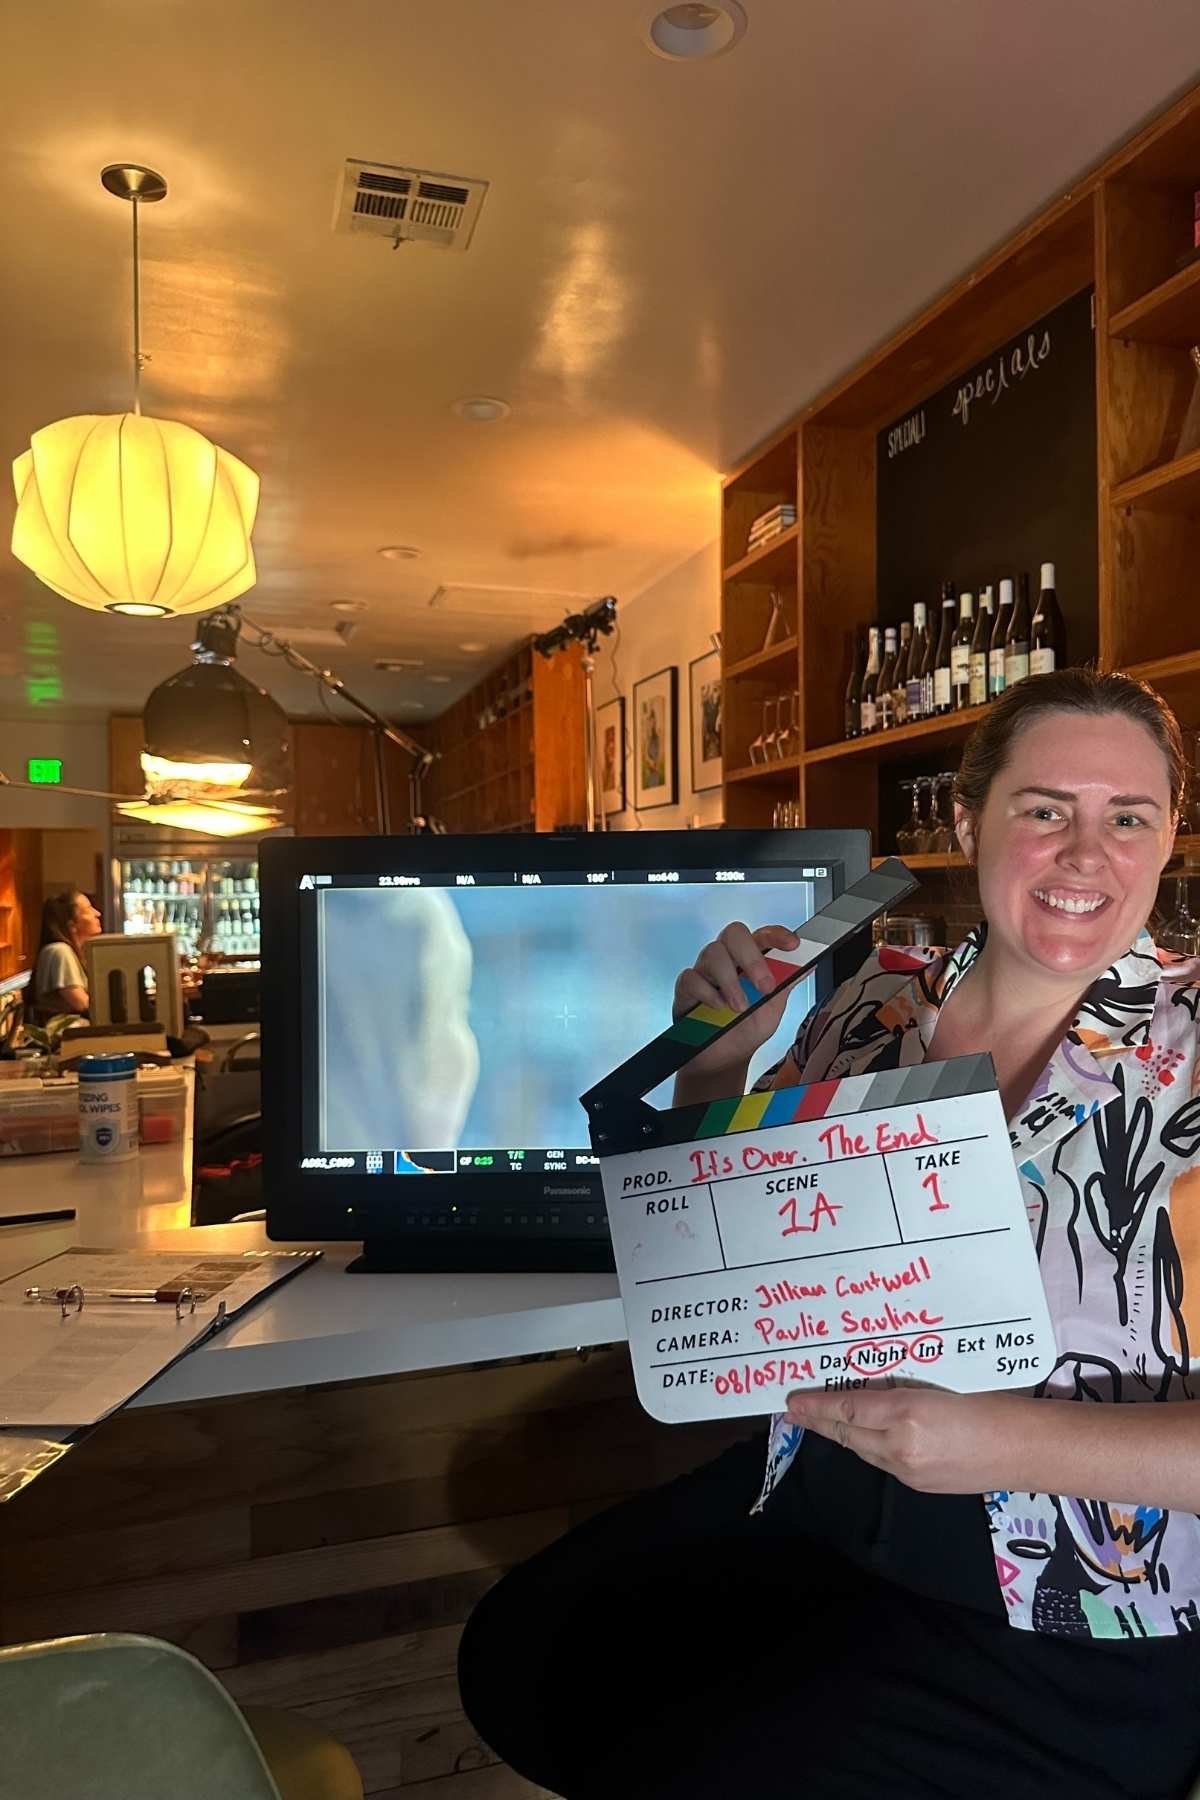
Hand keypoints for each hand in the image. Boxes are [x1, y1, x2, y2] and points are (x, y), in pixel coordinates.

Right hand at [672, 923, 799, 1079]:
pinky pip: (692, 977)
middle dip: (752, 958)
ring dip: (731, 982)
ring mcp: (705, 970)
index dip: (777, 934)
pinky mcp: (686, 987)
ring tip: (740, 1007)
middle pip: (734, 933)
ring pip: (713, 953)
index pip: (763, 935)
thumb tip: (809, 963)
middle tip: (765, 986)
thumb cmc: (747, 1029)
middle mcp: (728, 958)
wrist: (724, 1059)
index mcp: (751, 958)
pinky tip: (718, 1008)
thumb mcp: (774, 1008)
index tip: (793, 945)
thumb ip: (787, 983)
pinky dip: (707, 993)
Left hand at [784, 1386, 1026, 1494]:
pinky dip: (867, 1448)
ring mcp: (909, 1471)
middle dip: (819, 1423)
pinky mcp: (921, 1486)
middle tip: (793, 1411)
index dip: (817, 1404)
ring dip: (841, 1436)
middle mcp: (901, 1446)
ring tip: (819, 1423)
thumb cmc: (993, 1404)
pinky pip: (883, 1463)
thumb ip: (902, 1393)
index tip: (791, 1401)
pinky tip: (862, 1440)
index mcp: (906, 1412)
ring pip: (863, 1450)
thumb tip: (872, 1394)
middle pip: (848, 1434)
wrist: (1026, 1450)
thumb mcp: (941, 1387)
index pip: (849, 1407)